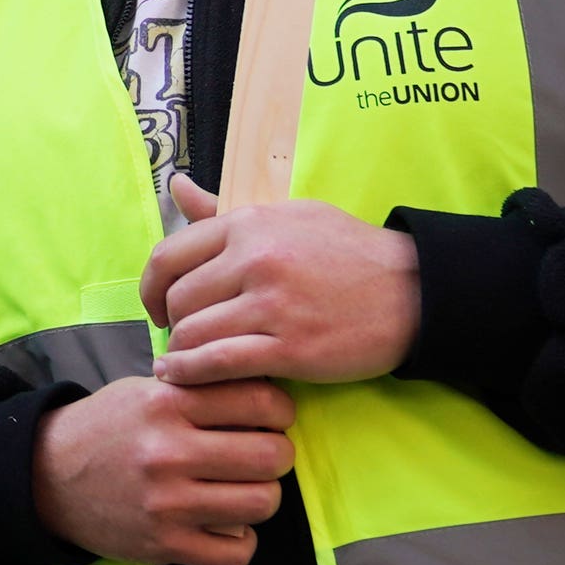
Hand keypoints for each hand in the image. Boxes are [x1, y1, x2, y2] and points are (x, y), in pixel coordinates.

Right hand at [29, 376, 294, 564]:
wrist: (47, 477)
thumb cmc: (107, 427)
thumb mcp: (145, 390)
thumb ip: (199, 388)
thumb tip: (266, 392)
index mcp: (166, 405)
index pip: (259, 401)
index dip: (280, 410)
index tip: (272, 417)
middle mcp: (168, 452)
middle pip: (271, 456)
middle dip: (277, 455)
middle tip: (262, 455)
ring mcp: (167, 504)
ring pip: (262, 503)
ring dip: (262, 496)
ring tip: (243, 489)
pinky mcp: (165, 545)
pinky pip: (238, 552)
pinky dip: (240, 541)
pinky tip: (225, 525)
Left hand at [142, 178, 419, 389]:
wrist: (413, 290)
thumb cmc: (348, 251)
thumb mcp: (287, 214)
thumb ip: (225, 211)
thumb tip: (176, 186)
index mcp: (249, 225)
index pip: (169, 255)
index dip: (151, 287)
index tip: (158, 306)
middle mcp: (254, 260)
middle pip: (178, 299)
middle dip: (171, 322)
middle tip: (180, 337)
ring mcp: (272, 305)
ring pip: (194, 333)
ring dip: (181, 352)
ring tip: (184, 361)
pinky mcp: (290, 348)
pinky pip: (221, 363)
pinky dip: (192, 374)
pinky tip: (183, 378)